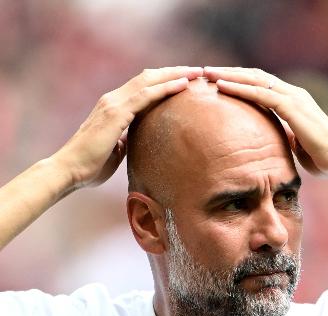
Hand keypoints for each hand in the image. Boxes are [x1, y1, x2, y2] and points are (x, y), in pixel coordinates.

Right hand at [54, 67, 202, 189]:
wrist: (69, 170)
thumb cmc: (89, 167)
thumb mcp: (114, 152)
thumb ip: (124, 142)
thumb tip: (134, 142)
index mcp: (112, 108)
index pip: (141, 87)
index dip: (162, 81)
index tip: (183, 80)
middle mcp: (112, 100)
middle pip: (148, 78)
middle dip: (173, 72)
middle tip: (196, 71)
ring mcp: (113, 104)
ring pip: (149, 81)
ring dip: (174, 75)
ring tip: (195, 72)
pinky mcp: (116, 114)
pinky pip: (146, 95)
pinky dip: (166, 88)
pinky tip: (183, 85)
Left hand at [204, 66, 327, 178]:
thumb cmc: (323, 157)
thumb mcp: (297, 145)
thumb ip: (286, 137)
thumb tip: (274, 139)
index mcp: (294, 101)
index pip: (262, 84)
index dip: (241, 81)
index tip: (219, 82)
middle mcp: (293, 94)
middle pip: (255, 76)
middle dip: (230, 73)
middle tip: (206, 72)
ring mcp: (293, 98)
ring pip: (254, 79)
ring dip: (229, 75)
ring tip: (207, 74)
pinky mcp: (292, 107)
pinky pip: (260, 94)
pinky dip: (239, 88)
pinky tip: (221, 87)